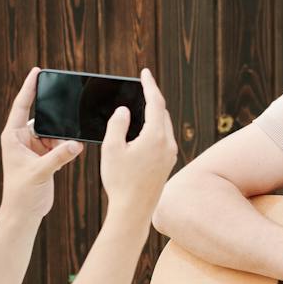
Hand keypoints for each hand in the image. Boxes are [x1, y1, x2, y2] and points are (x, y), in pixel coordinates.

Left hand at [0, 68, 82, 220]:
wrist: (23, 214)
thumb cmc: (21, 194)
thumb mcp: (40, 173)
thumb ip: (59, 157)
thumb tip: (77, 144)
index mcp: (13, 137)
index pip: (22, 106)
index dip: (29, 88)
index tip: (37, 71)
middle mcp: (22, 139)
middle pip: (42, 117)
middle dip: (56, 115)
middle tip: (67, 108)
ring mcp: (34, 148)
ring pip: (54, 131)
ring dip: (64, 135)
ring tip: (68, 142)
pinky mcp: (45, 157)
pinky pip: (60, 144)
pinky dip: (68, 145)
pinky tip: (75, 148)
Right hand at [98, 69, 177, 218]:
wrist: (134, 211)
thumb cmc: (120, 181)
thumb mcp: (112, 149)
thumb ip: (117, 125)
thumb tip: (123, 110)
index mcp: (155, 136)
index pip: (155, 102)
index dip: (149, 85)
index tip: (145, 72)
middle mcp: (168, 143)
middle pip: (162, 113)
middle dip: (151, 98)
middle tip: (141, 87)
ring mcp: (170, 154)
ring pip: (164, 126)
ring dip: (153, 114)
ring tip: (140, 106)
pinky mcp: (167, 163)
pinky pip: (163, 138)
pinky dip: (154, 128)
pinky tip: (143, 131)